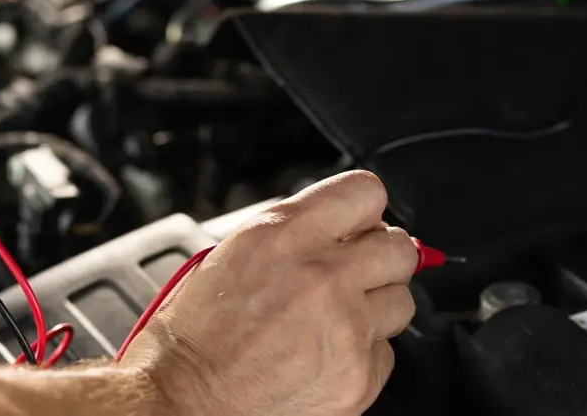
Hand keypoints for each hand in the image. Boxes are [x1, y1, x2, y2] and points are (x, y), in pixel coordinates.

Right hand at [119, 171, 420, 415]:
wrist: (184, 405)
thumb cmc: (193, 339)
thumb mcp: (231, 257)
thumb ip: (291, 236)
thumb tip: (342, 230)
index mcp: (282, 235)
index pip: (365, 192)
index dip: (362, 212)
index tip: (358, 226)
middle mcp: (321, 276)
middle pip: (398, 246)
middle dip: (379, 259)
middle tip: (356, 275)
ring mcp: (346, 328)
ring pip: (402, 300)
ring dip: (375, 308)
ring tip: (334, 323)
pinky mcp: (359, 375)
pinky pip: (386, 352)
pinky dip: (362, 355)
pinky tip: (324, 357)